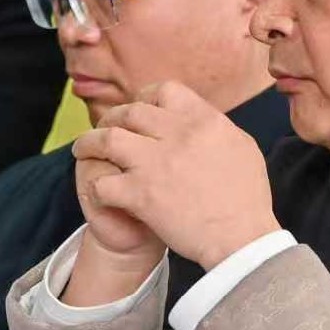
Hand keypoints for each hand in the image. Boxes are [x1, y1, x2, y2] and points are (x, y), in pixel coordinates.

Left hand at [73, 81, 279, 269]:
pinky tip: (98, 190)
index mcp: (203, 120)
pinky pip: (104, 182)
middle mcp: (176, 135)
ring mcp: (155, 164)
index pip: (165, 90)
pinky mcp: (140, 195)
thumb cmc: (247, 198)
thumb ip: (216, 128)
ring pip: (107, 139)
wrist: (241, 238)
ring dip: (91, 143)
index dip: (146, 97)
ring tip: (83, 149)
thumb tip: (200, 118)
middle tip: (106, 129)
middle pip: (131, 112)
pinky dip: (97, 185)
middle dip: (113, 118)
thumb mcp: (242, 147)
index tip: (140, 109)